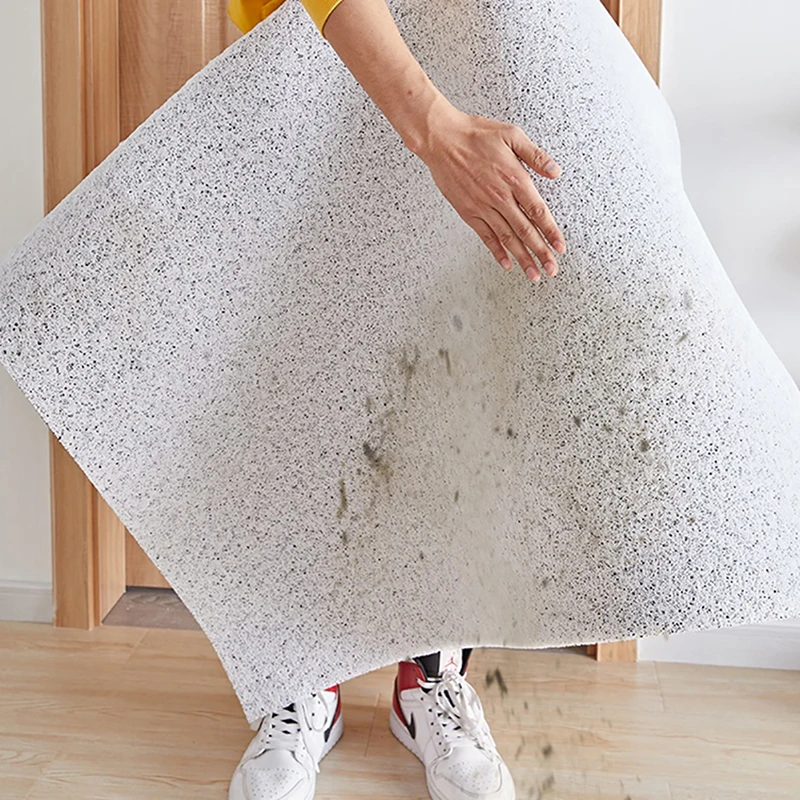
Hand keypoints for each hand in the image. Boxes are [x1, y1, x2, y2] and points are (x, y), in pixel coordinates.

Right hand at [410, 98, 565, 281]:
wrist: (442, 140)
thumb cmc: (475, 134)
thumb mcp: (512, 135)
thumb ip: (536, 155)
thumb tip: (555, 171)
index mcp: (514, 178)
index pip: (538, 212)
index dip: (551, 231)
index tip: (560, 247)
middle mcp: (500, 197)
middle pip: (525, 231)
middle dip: (541, 253)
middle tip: (552, 269)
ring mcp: (483, 207)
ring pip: (507, 238)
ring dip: (522, 258)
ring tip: (533, 274)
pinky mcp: (468, 212)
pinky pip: (486, 236)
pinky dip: (497, 252)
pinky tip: (506, 263)